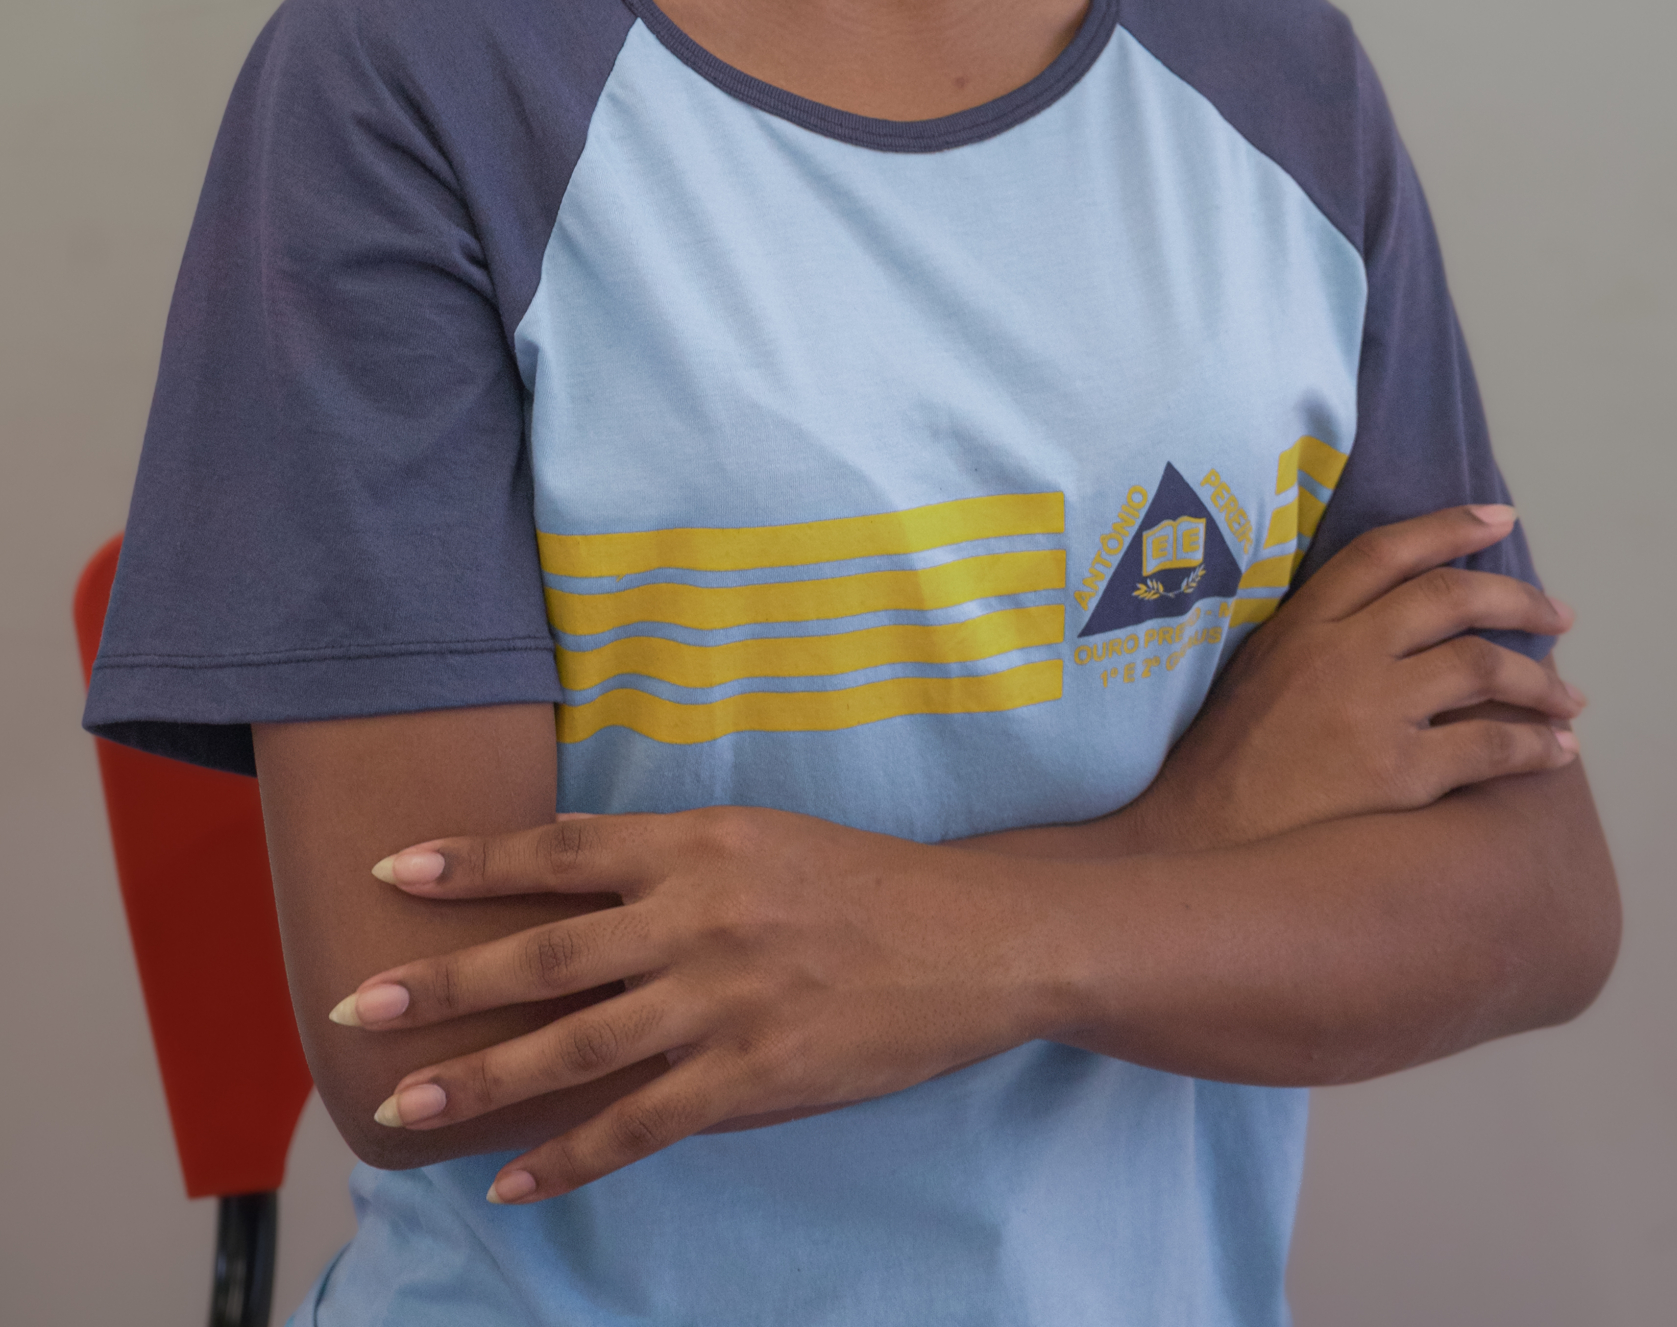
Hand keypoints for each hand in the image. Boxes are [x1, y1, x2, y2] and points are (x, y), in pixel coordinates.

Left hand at [330, 809, 1063, 1200]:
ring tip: (403, 1108)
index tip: (389, 871)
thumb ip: (663, 859)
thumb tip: (563, 866)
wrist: (977, 940)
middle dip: (443, 983)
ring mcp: (723, 1002)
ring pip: (574, 1049)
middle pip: (544, 955)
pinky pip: (639, 1125)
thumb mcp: (760, 838)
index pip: (561, 851)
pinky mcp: (752, 1077)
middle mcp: (699, 917)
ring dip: (479, 1082)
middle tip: (358, 1004)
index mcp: (698, 844)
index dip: (472, 863)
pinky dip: (567, 1156)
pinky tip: (510, 1180)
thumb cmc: (863, 883)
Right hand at [1130, 502, 1582, 854]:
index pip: (1386, 550)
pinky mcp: (1395, 775)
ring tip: (1568, 697)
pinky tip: (1557, 751)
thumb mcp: (1258, 669)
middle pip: (1450, 598)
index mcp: (1301, 622)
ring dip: (1539, 679)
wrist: (1199, 841)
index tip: (1501, 519)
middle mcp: (1340, 653)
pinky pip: (1488, 746)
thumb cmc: (1226, 761)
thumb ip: (1316, 635)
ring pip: (1481, 666)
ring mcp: (1369, 711)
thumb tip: (1393, 618)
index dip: (1450, 526)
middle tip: (1558, 616)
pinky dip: (1535, 745)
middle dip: (1518, 601)